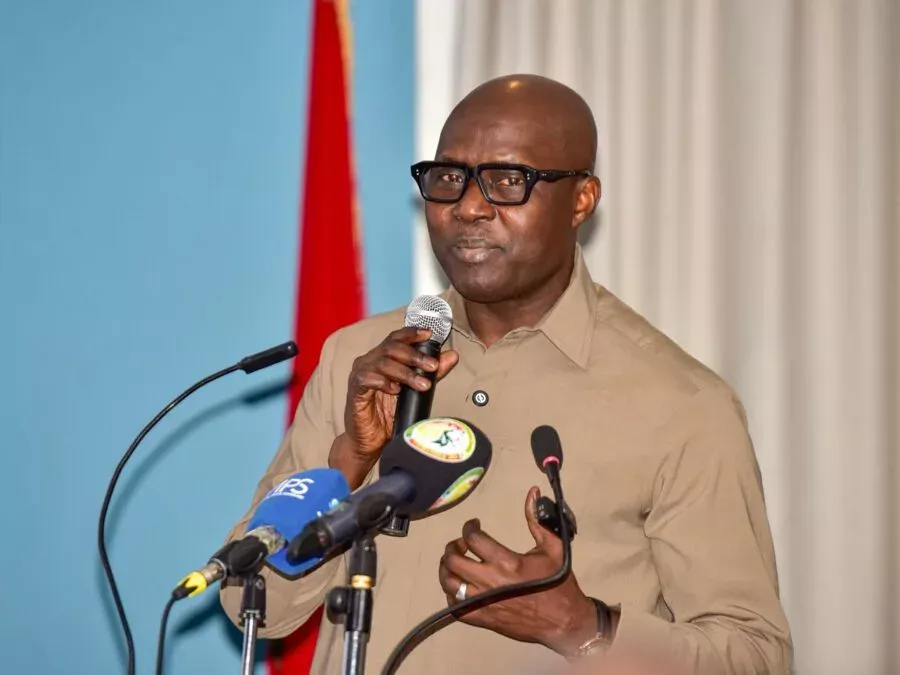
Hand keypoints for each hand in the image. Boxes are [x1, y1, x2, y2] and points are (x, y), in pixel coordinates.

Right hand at [330, 327, 457, 486]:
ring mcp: (360, 374)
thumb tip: (452, 356)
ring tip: (422, 384)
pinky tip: (395, 390)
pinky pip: (367, 378)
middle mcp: (369, 361)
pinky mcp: (354, 390)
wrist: (370, 441)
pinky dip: (384, 382)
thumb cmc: (388, 414)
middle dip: (415, 355)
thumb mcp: (414, 391)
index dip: (411, 333)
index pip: (396, 338)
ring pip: (383, 362)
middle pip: (392, 347)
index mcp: (382, 358)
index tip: (429, 334)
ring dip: (406, 372)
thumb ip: (431, 372)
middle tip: (432, 366)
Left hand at [438, 486, 598, 654]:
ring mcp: (483, 603)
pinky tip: (459, 585)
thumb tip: (532, 492)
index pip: (473, 539)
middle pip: (454, 560)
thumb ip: (537, 519)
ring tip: (454, 562)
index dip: (469, 527)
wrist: (564, 622)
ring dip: (446, 569)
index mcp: (507, 563)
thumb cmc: (558, 583)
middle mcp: (490, 582)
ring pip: (449, 583)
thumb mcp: (553, 547)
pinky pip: (454, 607)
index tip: (474, 524)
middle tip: (461, 543)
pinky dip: (451, 594)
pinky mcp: (482, 619)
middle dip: (452, 546)